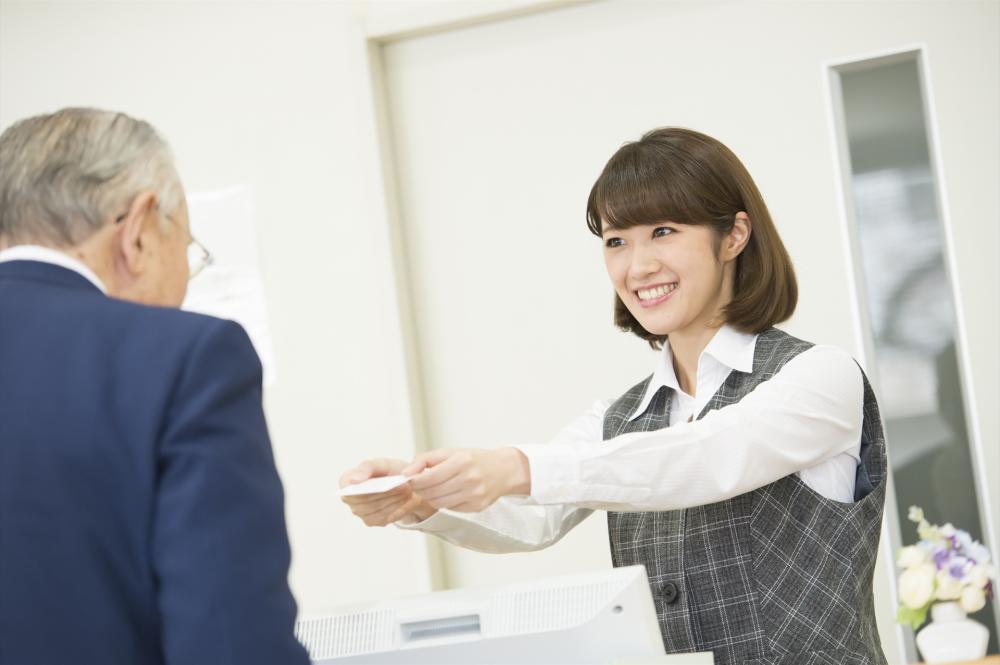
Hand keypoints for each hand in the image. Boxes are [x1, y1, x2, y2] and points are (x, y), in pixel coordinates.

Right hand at [339, 458, 436, 526]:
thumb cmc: (388, 471)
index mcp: (348, 480)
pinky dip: (399, 509)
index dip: (357, 488)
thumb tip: (353, 480)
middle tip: (404, 486)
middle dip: (385, 494)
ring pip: (376, 510)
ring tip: (408, 492)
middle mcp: (350, 499)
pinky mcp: (372, 521)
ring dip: (394, 501)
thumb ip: (367, 467)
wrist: (403, 484)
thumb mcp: (381, 464)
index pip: (346, 487)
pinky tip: (409, 500)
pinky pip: (385, 518)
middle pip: (364, 501)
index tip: (374, 486)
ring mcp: (360, 512)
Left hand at [403, 447, 530, 512]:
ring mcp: (474, 495)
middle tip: (418, 485)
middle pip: (432, 492)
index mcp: (462, 461)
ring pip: (439, 504)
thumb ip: (425, 459)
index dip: (415, 481)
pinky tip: (448, 494)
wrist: (504, 470)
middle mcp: (469, 479)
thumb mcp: (450, 451)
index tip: (409, 480)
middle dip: (420, 490)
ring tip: (432, 489)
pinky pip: (450, 509)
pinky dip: (444, 503)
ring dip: (430, 498)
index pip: (429, 477)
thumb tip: (406, 473)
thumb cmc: (474, 459)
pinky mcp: (477, 507)